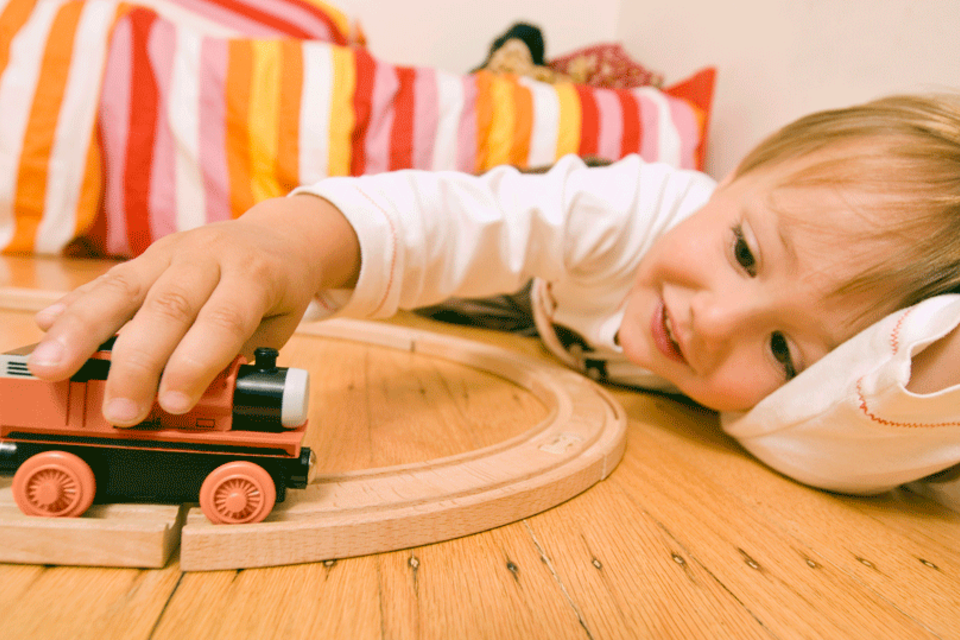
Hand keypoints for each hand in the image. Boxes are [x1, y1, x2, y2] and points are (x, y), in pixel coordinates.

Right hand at [28, 195, 358, 425]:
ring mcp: (175, 251)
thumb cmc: (277, 290)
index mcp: (254, 275)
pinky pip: (109, 280)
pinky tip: (47, 326)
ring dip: (83, 331)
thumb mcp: (276, 326)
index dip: (194, 364)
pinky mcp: (147, 255)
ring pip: (125, 287)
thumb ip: (239, 357)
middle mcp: (211, 256)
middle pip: (167, 307)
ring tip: (53, 367)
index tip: (173, 403)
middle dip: (137, 363)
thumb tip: (202, 400)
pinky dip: (76, 305)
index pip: (222, 320)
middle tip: (119, 409)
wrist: (281, 236)